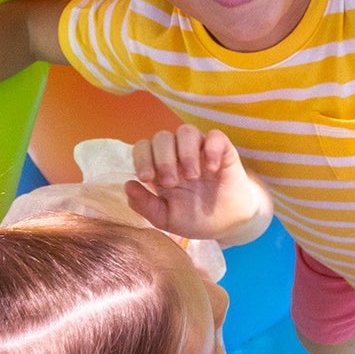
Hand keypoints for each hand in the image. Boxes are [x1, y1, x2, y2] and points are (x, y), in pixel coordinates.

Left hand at [126, 126, 269, 245]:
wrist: (227, 223)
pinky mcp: (222, 149)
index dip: (142, 158)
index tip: (148, 178)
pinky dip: (211, 149)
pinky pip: (215, 136)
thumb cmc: (194, 217)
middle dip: (163, 159)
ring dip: (185, 153)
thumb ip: (145, 205)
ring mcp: (200, 149)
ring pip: (186, 131)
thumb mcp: (166, 218)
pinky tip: (212, 168)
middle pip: (162, 137)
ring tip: (192, 176)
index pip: (143, 148)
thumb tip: (127, 185)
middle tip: (172, 183)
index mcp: (160, 167)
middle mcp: (177, 153)